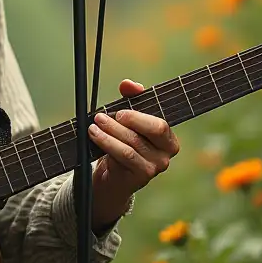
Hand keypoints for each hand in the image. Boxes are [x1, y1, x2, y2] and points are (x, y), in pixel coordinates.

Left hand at [88, 79, 179, 229]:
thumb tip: (129, 84)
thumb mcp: (128, 121)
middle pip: (150, 132)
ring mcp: (154, 168)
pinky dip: (107, 144)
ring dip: (110, 133)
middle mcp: (166, 154)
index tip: (120, 111)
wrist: (113, 178)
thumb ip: (132, 99)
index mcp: (168, 139)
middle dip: (124, 122)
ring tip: (93, 126)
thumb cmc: (123, 145)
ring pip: (132, 145)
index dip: (139, 116)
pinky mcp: (140, 177)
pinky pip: (123, 156)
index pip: (160, 125)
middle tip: (101, 117)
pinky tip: (96, 137)